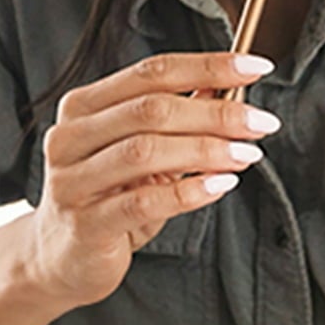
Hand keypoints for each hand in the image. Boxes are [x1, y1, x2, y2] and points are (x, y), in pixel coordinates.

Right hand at [24, 50, 277, 308]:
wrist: (62, 258)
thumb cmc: (110, 196)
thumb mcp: (145, 151)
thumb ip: (180, 118)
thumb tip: (231, 86)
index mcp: (84, 107)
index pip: (151, 73)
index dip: (208, 66)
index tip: (258, 66)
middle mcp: (70, 137)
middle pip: (151, 110)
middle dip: (217, 112)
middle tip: (262, 122)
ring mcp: (71, 181)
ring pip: (145, 151)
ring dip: (207, 149)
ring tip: (248, 154)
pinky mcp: (84, 225)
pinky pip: (142, 202)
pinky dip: (189, 191)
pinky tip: (222, 184)